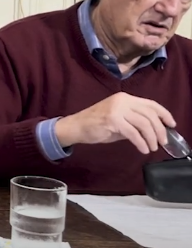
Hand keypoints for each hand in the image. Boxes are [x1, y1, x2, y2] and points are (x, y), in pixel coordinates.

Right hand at [55, 92, 176, 153]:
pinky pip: (133, 133)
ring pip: (144, 124)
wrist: (76, 126)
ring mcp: (117, 109)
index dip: (164, 114)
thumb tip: (154, 131)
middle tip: (163, 142)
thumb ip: (134, 121)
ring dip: (152, 138)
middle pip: (150, 115)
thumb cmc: (97, 124)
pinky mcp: (112, 120)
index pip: (151, 104)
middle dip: (160, 130)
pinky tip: (143, 149)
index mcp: (125, 98)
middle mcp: (122, 101)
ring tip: (153, 147)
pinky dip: (141, 143)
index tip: (172, 125)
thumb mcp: (119, 119)